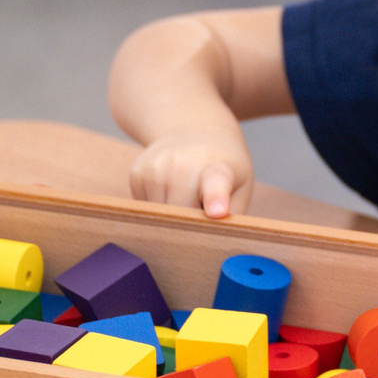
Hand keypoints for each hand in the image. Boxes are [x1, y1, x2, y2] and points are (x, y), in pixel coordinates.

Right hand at [130, 130, 255, 217]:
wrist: (192, 129)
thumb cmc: (223, 166)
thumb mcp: (240, 186)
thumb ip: (232, 218)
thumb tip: (217, 247)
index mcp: (217, 169)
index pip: (215, 185)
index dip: (216, 199)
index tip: (217, 212)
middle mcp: (182, 166)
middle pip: (180, 216)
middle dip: (190, 226)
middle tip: (204, 214)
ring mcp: (156, 168)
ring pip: (159, 217)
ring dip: (173, 218)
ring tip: (188, 194)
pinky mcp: (137, 173)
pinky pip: (145, 209)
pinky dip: (158, 209)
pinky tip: (171, 190)